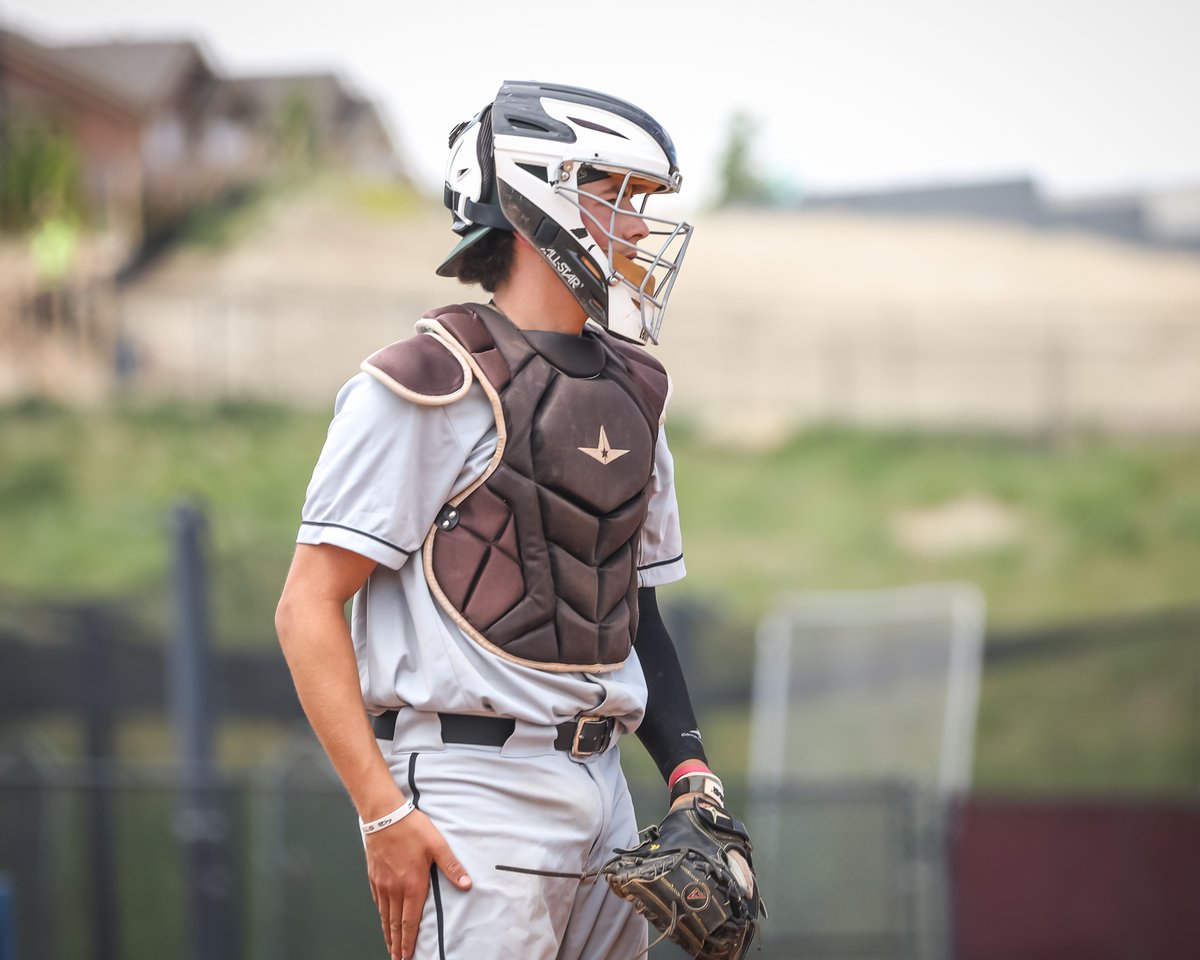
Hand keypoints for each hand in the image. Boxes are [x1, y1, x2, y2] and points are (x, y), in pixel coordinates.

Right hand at [364, 809, 471, 959]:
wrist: (384, 816)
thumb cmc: (412, 828)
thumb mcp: (437, 845)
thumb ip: (452, 866)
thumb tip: (468, 883)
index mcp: (412, 885)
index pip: (410, 921)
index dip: (409, 940)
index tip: (407, 956)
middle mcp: (395, 888)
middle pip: (395, 923)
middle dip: (397, 943)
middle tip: (398, 959)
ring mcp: (382, 883)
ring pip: (384, 915)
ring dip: (388, 933)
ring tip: (390, 946)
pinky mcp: (374, 876)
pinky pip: (378, 902)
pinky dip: (381, 915)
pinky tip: (383, 919)